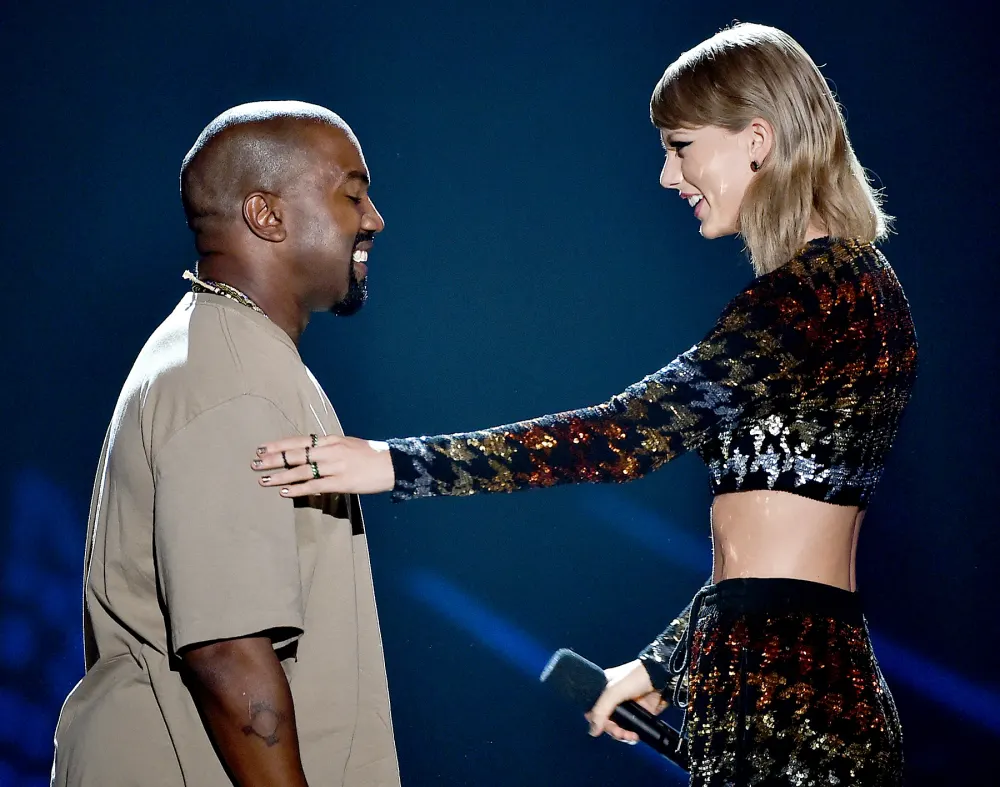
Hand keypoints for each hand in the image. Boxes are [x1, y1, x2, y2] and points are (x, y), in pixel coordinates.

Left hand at [251, 435, 394, 496]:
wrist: (392, 464)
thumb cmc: (370, 455)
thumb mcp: (348, 444)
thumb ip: (329, 448)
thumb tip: (311, 453)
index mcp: (331, 440)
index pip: (299, 441)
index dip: (278, 445)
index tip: (261, 448)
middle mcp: (330, 451)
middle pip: (295, 454)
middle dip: (273, 459)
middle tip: (254, 464)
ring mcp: (335, 466)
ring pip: (301, 471)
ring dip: (280, 476)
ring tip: (263, 480)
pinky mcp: (341, 482)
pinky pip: (315, 486)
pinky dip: (299, 489)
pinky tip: (285, 492)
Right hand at [585, 660, 665, 743]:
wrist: (661, 676)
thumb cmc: (634, 678)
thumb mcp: (613, 691)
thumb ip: (601, 710)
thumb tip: (593, 731)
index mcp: (604, 690)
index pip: (593, 710)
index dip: (596, 721)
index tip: (603, 727)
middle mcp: (614, 700)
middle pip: (606, 721)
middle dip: (612, 730)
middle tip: (620, 733)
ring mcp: (627, 707)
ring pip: (618, 727)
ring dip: (622, 735)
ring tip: (631, 736)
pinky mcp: (639, 713)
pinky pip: (631, 728)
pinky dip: (631, 734)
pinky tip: (635, 736)